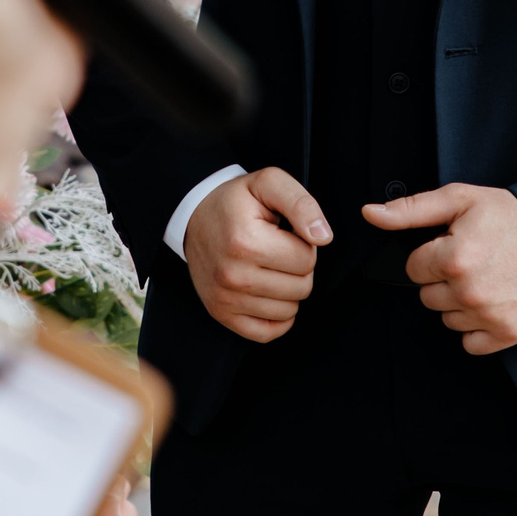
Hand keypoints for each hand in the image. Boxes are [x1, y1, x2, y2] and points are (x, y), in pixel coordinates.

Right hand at [186, 167, 330, 342]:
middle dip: (298, 267)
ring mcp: (225, 299)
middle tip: (278, 249)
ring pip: (289, 311)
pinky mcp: (221, 314)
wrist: (193, 216)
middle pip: (302, 287)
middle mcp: (233, 275)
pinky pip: (268, 333)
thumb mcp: (269, 183)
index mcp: (246, 242)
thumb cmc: (237, 200)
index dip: (304, 243)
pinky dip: (277, 317)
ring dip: (288, 290)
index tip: (285, 233)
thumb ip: (302, 204)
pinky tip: (270, 293)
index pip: (307, 259)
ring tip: (269, 266)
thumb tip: (323, 237)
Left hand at [361, 183, 516, 354]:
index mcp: (453, 257)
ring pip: (447, 319)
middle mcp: (468, 291)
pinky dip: (478, 328)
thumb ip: (410, 209)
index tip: (455, 246)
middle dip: (444, 279)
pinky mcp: (507, 334)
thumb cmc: (512, 217)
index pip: (413, 268)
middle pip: (428, 296)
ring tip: (487, 279)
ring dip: (460, 303)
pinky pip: (470, 344)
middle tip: (474, 261)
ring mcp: (488, 316)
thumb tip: (369, 214)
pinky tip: (493, 303)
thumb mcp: (460, 199)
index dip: (431, 255)